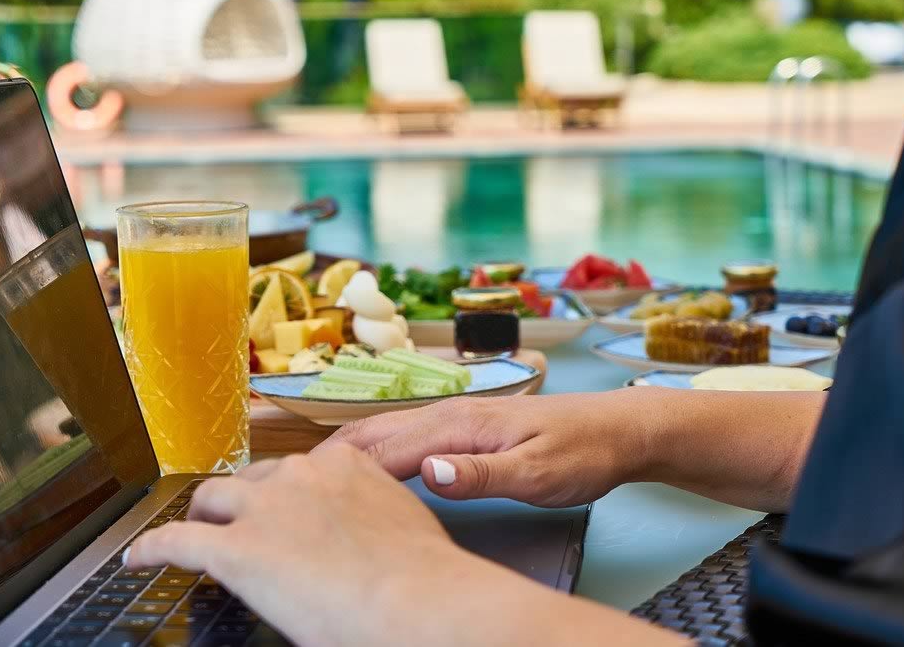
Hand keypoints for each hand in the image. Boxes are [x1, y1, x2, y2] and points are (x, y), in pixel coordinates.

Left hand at [125, 444, 473, 646]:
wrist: (416, 603)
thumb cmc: (424, 581)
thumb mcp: (399, 530)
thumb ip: (372, 524)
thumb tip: (367, 549)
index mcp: (345, 466)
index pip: (300, 471)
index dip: (283, 495)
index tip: (281, 511)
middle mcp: (301, 474)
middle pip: (252, 479)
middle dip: (241, 502)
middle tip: (236, 525)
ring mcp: (265, 508)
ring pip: (211, 500)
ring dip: (200, 518)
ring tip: (191, 534)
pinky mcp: (233, 549)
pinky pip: (178, 542)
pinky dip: (152, 550)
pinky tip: (138, 560)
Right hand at [318, 392, 646, 506]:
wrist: (618, 428)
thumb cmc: (583, 452)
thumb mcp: (538, 474)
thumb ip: (482, 475)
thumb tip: (427, 471)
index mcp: (460, 424)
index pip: (386, 448)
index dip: (341, 470)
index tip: (302, 491)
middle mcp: (449, 413)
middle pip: (374, 433)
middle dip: (328, 456)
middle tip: (284, 482)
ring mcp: (456, 416)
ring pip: (385, 430)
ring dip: (346, 451)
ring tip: (307, 476)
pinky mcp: (465, 425)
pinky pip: (405, 434)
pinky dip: (374, 448)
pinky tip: (365, 466)